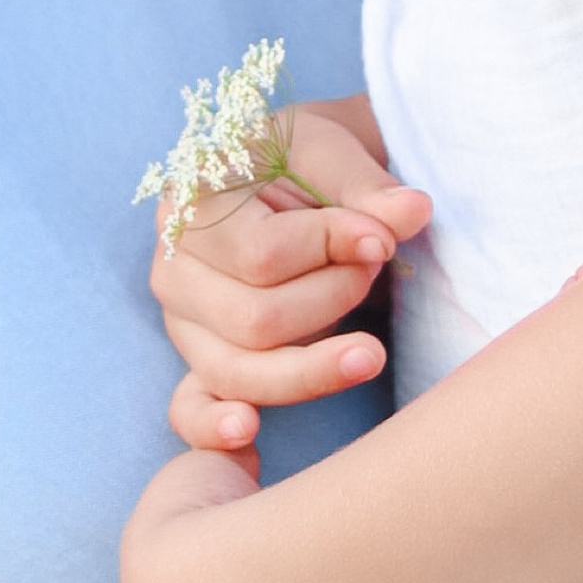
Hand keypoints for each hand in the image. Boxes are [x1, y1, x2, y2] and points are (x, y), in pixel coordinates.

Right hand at [151, 99, 431, 454]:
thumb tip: (410, 212)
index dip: (331, 251)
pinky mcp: (198, 361)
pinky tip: (248, 434)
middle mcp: (173, 265)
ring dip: (314, 367)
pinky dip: (214, 429)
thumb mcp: (333, 148)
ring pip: (240, 371)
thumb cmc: (307, 162)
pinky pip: (190, 409)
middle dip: (330, 301)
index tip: (384, 239)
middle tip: (372, 272)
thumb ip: (366, 183)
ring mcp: (182, 320)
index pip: (261, 254)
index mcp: (192, 200)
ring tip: (371, 354)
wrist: (293, 177)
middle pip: (254, 320)